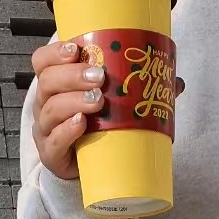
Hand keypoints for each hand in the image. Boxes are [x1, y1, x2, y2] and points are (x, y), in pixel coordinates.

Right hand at [31, 41, 185, 180]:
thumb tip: (176, 81)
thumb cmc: (96, 130)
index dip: (55, 52)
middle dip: (72, 76)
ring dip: (73, 101)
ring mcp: (46, 131)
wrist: (88, 170)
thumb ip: (139, 90)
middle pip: (47, 82)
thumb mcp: (111, 106)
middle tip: (99, 77)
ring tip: (98, 101)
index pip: (43, 61)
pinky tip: (80, 123)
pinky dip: (67, 131)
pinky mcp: (52, 156)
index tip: (76, 49)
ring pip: (50, 109)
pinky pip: (54, 142)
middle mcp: (45, 105)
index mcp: (56, 86)